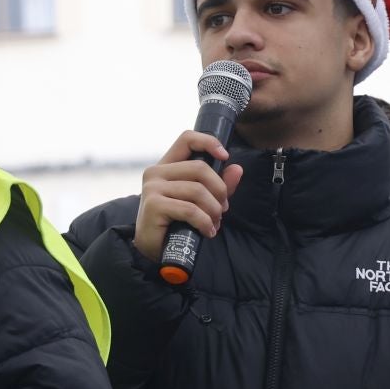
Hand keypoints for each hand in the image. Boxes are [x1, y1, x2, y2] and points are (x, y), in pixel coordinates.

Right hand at [132, 131, 244, 262]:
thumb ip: (218, 185)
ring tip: (214, 223)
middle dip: (219, 190)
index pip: (187, 139)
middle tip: (222, 209)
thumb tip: (237, 169)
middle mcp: (156, 172)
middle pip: (200, 168)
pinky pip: (190, 209)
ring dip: (213, 210)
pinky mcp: (154, 205)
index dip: (208, 142)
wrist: (153, 249)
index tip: (224, 156)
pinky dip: (204, 222)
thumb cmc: (176, 222)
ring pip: (197, 190)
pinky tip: (207, 231)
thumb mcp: (200, 201)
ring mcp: (153, 188)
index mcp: (166, 166)